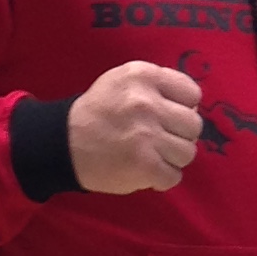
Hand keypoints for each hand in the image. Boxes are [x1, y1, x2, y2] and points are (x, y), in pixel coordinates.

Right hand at [68, 62, 203, 192]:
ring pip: (188, 152)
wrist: (62, 143)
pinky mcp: (143, 165)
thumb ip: (158, 86)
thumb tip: (193, 107)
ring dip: (172, 158)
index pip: (192, 93)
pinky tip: (147, 171)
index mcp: (144, 76)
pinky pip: (174, 176)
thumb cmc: (99, 112)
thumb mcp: (123, 80)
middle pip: (193, 125)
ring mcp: (146, 135)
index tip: (168, 116)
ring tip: (152, 155)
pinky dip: (162, 178)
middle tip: (159, 139)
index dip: (184, 107)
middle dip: (179, 135)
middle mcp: (146, 102)